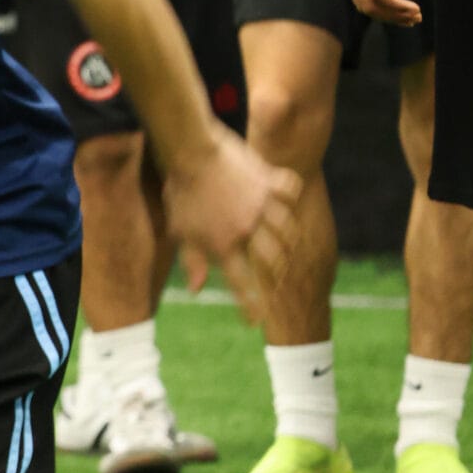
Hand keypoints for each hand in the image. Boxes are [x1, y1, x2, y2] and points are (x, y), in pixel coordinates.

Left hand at [163, 126, 301, 322]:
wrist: (190, 151)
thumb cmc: (180, 192)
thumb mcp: (180, 230)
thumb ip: (192, 261)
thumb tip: (197, 290)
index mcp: (223, 245)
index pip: (240, 283)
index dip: (250, 305)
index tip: (255, 320)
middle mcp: (247, 229)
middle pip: (272, 261)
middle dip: (276, 277)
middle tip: (277, 283)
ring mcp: (262, 205)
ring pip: (288, 231)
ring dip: (290, 241)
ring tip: (289, 247)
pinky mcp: (269, 181)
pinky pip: (290, 190)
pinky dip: (292, 194)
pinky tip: (289, 199)